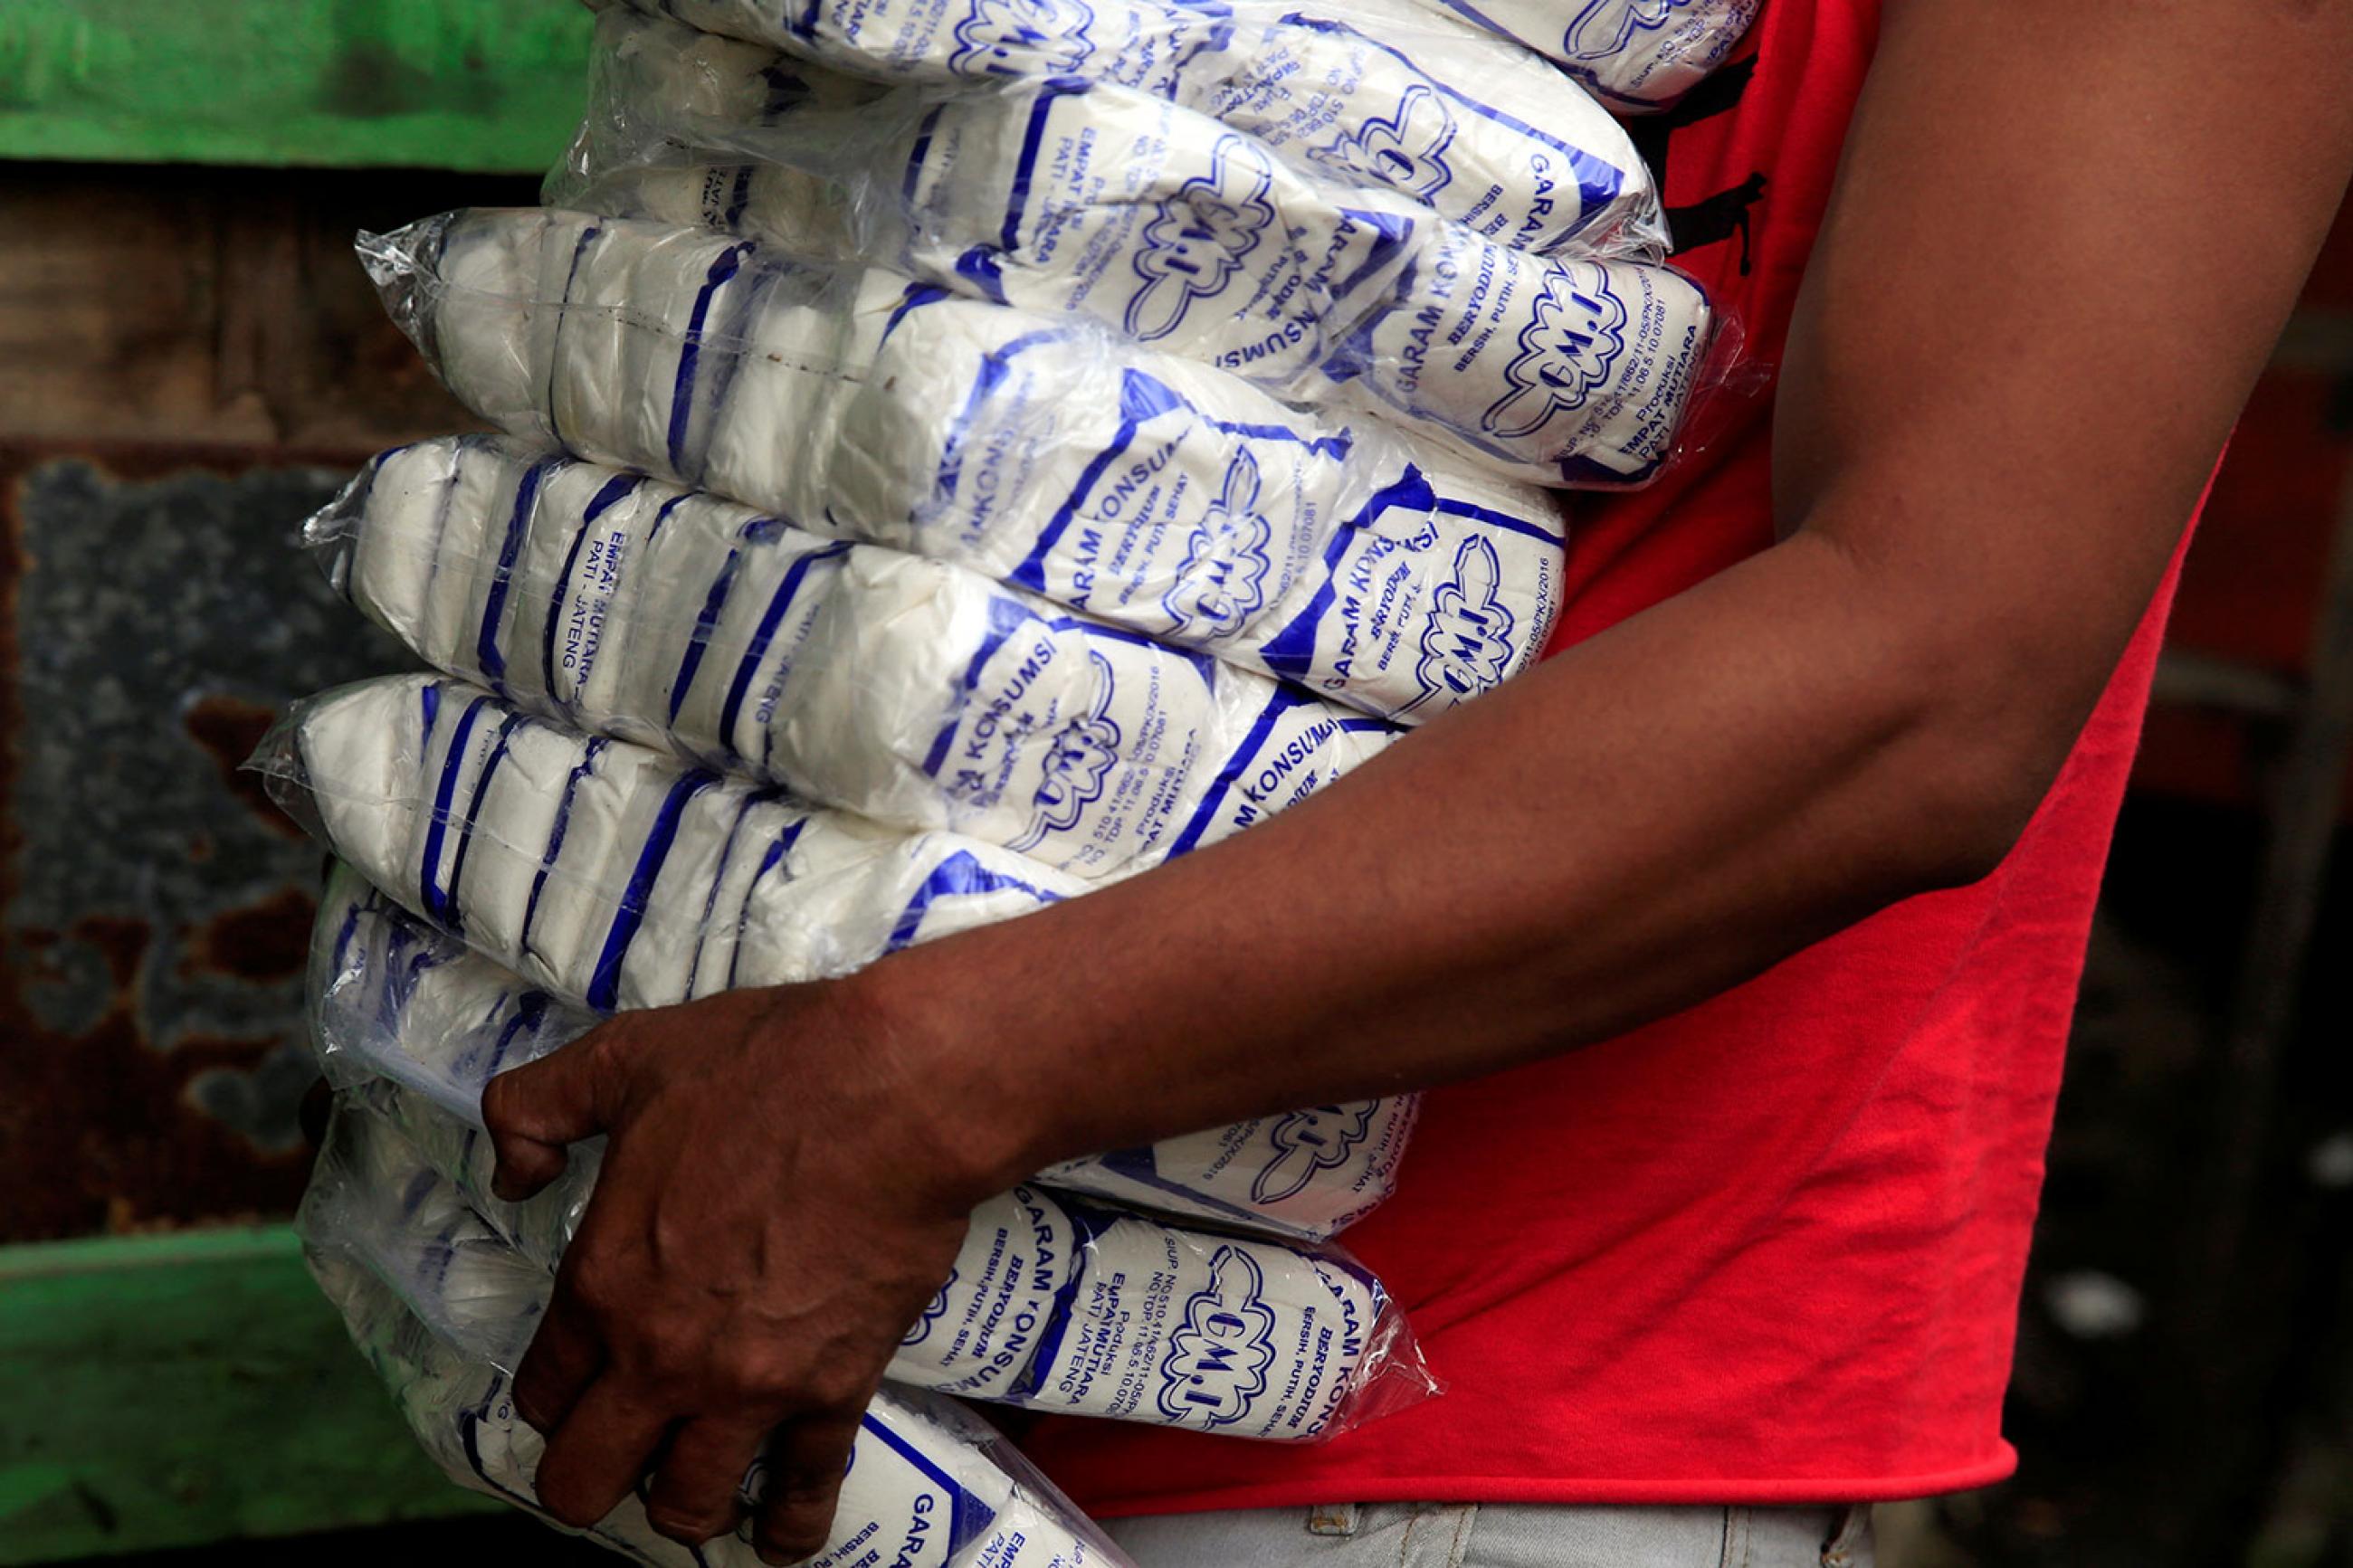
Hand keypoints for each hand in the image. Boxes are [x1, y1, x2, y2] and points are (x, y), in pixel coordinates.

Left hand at [480, 977, 992, 1562]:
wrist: (894, 1091)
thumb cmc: (765, 1067)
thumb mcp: (625, 1057)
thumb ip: (541, 1109)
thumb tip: (514, 1171)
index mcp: (601, 1283)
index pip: (543, 1392)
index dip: (552, 1397)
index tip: (575, 1388)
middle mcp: (660, 1357)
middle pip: (587, 1481)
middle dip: (591, 1477)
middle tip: (618, 1452)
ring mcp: (748, 1386)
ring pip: (685, 1506)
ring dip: (682, 1503)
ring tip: (695, 1485)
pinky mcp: (833, 1391)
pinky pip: (802, 1494)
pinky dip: (786, 1527)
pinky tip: (778, 1535)